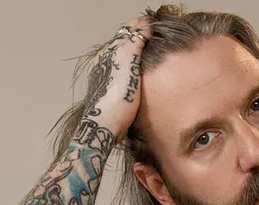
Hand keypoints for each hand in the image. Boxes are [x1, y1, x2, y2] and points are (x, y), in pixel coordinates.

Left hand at [83, 16, 151, 136]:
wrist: (105, 127)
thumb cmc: (115, 98)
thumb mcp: (126, 62)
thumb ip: (134, 41)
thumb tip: (143, 24)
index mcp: (106, 54)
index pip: (125, 33)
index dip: (139, 27)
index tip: (153, 24)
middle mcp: (104, 65)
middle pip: (123, 46)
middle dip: (138, 39)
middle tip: (154, 35)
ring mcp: (107, 80)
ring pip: (124, 61)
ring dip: (137, 54)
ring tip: (151, 52)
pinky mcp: (112, 94)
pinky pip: (125, 74)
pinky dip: (135, 69)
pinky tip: (142, 75)